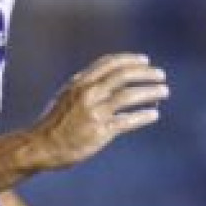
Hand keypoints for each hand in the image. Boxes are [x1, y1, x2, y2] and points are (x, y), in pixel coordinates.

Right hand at [30, 54, 169, 170]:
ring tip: (164, 92)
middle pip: (123, 76)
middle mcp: (87, 93)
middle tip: (161, 76)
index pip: (108, 64)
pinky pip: (128, 120)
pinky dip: (143, 116)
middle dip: (146, 73)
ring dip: (150, 92)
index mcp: (79, 83)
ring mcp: (94, 112)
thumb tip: (110, 80)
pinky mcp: (100, 131)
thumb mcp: (67, 96)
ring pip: (129, 95)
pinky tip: (154, 114)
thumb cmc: (56, 122)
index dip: (130, 60)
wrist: (41, 145)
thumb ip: (87, 87)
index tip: (146, 60)